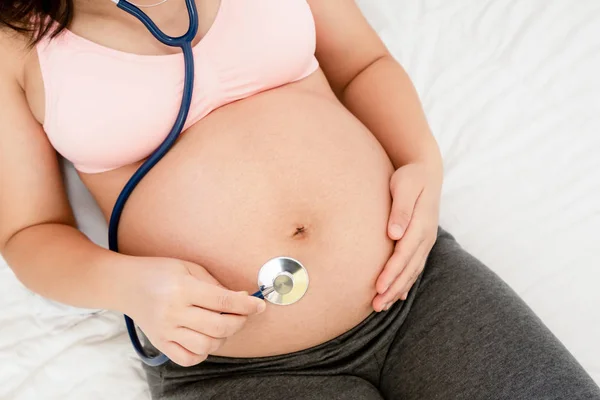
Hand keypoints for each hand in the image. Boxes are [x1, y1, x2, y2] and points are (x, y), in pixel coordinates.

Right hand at [121, 257, 265, 366]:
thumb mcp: (189, 268)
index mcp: (182, 288)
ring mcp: (166, 331)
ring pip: (207, 346)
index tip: (260, 306)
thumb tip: (244, 300)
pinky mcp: (160, 344)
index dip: (247, 306)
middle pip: (219, 327)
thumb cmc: (160, 271)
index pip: (223, 302)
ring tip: (224, 325)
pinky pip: (188, 358)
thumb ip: (217, 286)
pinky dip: (204, 352)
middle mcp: (173, 312)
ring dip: (224, 338)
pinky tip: (206, 338)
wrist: (125, 284)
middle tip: (244, 314)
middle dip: (240, 322)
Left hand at [373, 163, 440, 311]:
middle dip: (393, 288)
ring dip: (398, 289)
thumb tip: (394, 233)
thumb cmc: (410, 177)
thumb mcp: (404, 186)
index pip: (404, 254)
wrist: (426, 171)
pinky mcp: (422, 242)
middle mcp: (426, 236)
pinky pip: (415, 266)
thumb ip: (401, 209)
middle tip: (376, 306)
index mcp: (421, 224)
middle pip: (409, 268)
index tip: (378, 287)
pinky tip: (397, 295)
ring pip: (412, 271)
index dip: (392, 272)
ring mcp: (426, 241)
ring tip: (382, 305)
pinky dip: (406, 282)